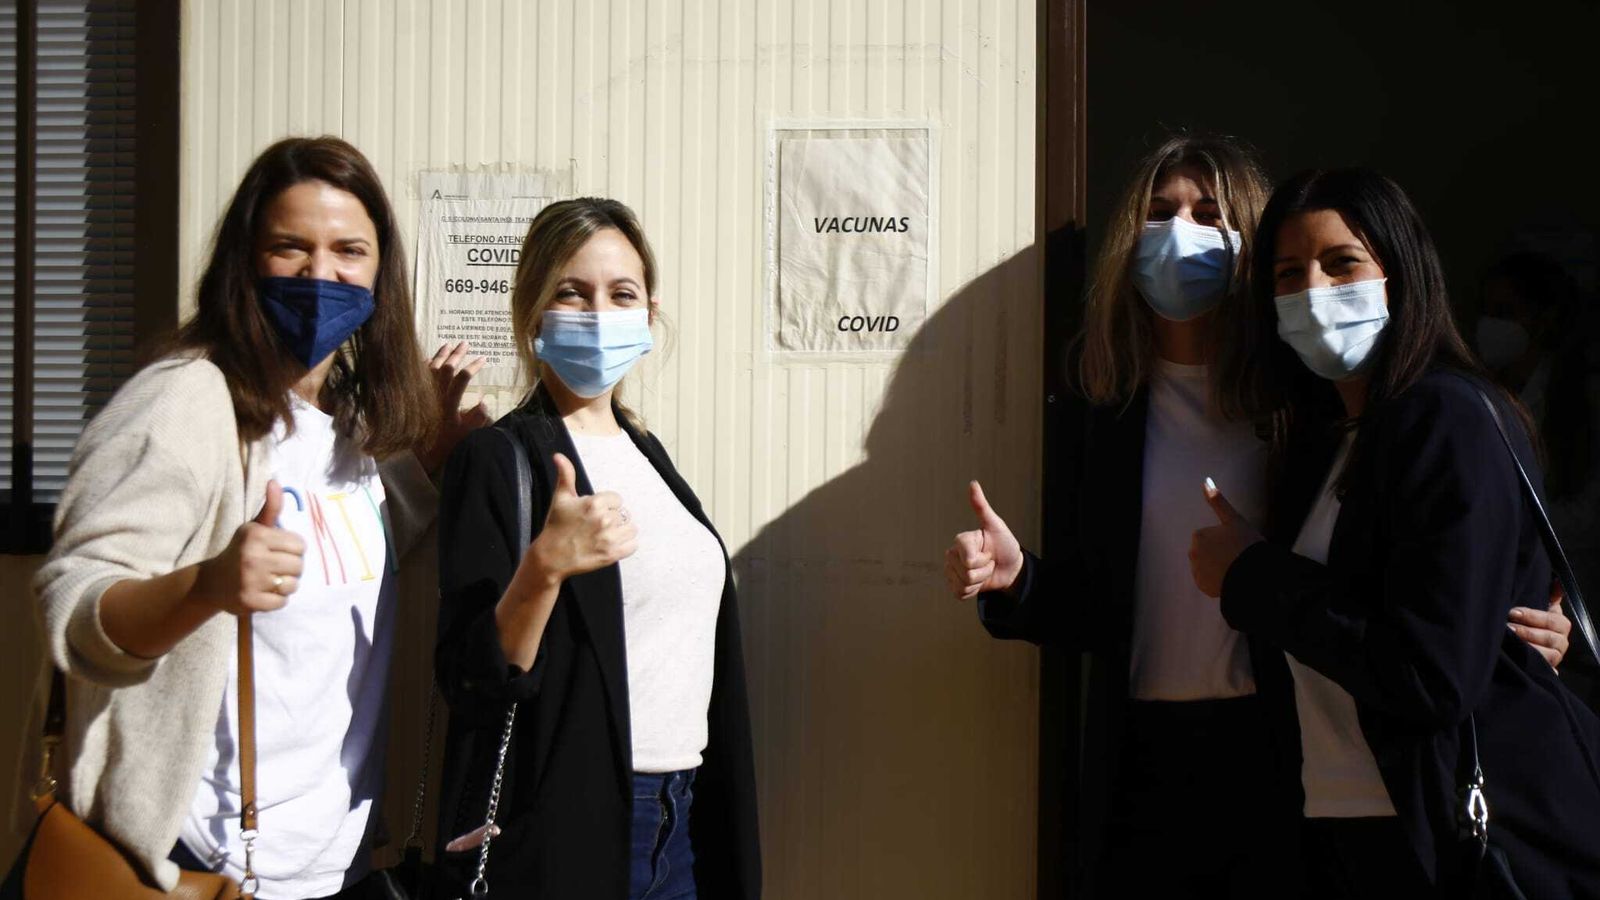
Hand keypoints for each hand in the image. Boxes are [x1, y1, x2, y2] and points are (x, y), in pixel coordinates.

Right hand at [194, 480, 305, 613]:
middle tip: (276, 568)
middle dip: (291, 568)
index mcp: (256, 536)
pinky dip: (277, 599)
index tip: (280, 551)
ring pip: (293, 585)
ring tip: (271, 580)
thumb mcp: (253, 528)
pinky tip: (264, 592)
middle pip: (299, 566)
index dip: (294, 550)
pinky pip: (282, 602)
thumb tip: (275, 481)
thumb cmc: (241, 551)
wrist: (212, 582)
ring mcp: (251, 581)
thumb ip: (270, 508)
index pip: (300, 545)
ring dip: (286, 585)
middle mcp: (253, 557)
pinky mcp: (250, 601)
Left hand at [419, 341, 491, 472]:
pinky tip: (426, 358)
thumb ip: (476, 419)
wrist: (417, 455)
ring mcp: (422, 394)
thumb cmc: (443, 445)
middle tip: (466, 343)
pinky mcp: (412, 396)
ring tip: (449, 344)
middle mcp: (434, 395)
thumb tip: (485, 402)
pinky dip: (422, 364)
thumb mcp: (464, 435)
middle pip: (446, 368)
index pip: (462, 378)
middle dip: (457, 354)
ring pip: (430, 368)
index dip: (473, 367)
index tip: (484, 359)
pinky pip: (416, 375)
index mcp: (449, 403)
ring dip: (440, 355)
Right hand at [523, 453, 637, 582]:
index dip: (607, 505)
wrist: (551, 556)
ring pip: (631, 528)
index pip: (617, 499)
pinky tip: (614, 543)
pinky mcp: (611, 554)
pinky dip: (627, 545)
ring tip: (607, 534)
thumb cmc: (556, 526)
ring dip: (622, 531)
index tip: (595, 512)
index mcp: (594, 503)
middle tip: (596, 526)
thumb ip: (566, 475)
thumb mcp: (560, 498)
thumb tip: (558, 456)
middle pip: (623, 514)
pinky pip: (633, 545)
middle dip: (612, 518)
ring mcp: (609, 538)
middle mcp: (604, 520)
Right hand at [944, 480, 1023, 600]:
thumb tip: (973, 483)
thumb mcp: (996, 525)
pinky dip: (973, 591)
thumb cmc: (1005, 544)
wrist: (1011, 568)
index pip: (967, 559)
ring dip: (980, 581)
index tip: (989, 551)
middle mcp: (952, 555)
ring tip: (986, 571)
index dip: (982, 560)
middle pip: (966, 573)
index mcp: (960, 541)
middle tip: (989, 561)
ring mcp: (951, 571)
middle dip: (984, 571)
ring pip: (963, 585)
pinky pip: (959, 594)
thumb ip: (981, 506)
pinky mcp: (955, 586)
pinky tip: (978, 582)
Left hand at [1189, 478, 1263, 598]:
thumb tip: (1205, 480)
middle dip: (1218, 553)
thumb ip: (1217, 500)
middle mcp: (1192, 554)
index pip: (1209, 537)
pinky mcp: (1203, 587)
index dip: (1224, 540)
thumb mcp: (1234, 519)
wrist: (1253, 574)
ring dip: (1217, 567)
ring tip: (1236, 567)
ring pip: (1207, 567)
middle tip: (1237, 555)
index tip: (1236, 543)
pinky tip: (1231, 578)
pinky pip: (1209, 582)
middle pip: (1206, 552)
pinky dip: (1217, 581)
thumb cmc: (1246, 543)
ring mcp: (1197, 572)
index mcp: (1198, 536)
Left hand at [1510, 581, 1570, 670]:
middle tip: (1508, 627)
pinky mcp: (1547, 670)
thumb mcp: (1541, 606)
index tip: (1513, 613)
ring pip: (1547, 655)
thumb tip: (1556, 582)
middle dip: (1527, 632)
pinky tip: (1518, 659)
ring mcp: (1555, 657)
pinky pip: (1543, 670)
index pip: (1552, 620)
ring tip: (1510, 641)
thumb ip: (1549, 595)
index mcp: (1560, 625)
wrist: (1529, 643)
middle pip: (1550, 638)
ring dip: (1528, 647)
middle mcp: (1561, 642)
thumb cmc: (1533, 621)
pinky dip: (1533, 665)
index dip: (1533, 616)